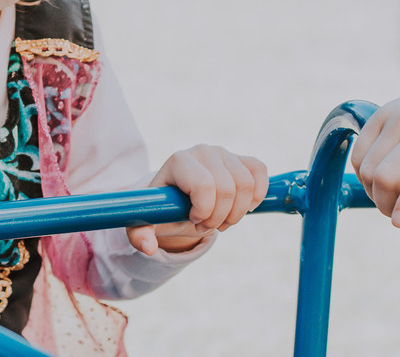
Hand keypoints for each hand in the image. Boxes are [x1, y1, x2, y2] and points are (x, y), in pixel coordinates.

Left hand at [128, 145, 268, 254]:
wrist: (179, 195)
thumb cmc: (165, 207)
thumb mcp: (147, 220)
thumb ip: (140, 234)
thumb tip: (148, 248)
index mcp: (179, 161)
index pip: (203, 185)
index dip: (204, 211)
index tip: (193, 219)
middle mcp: (202, 152)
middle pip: (227, 189)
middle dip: (219, 217)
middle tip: (207, 224)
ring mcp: (224, 153)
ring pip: (246, 185)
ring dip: (236, 212)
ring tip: (221, 219)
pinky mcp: (242, 158)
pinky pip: (259, 172)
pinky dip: (256, 195)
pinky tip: (242, 206)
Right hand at [350, 87, 399, 235]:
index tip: (399, 221)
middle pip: (388, 174)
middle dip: (385, 203)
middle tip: (395, 213)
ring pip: (368, 167)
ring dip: (373, 190)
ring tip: (390, 194)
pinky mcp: (380, 113)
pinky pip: (358, 155)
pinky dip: (363, 174)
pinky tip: (381, 177)